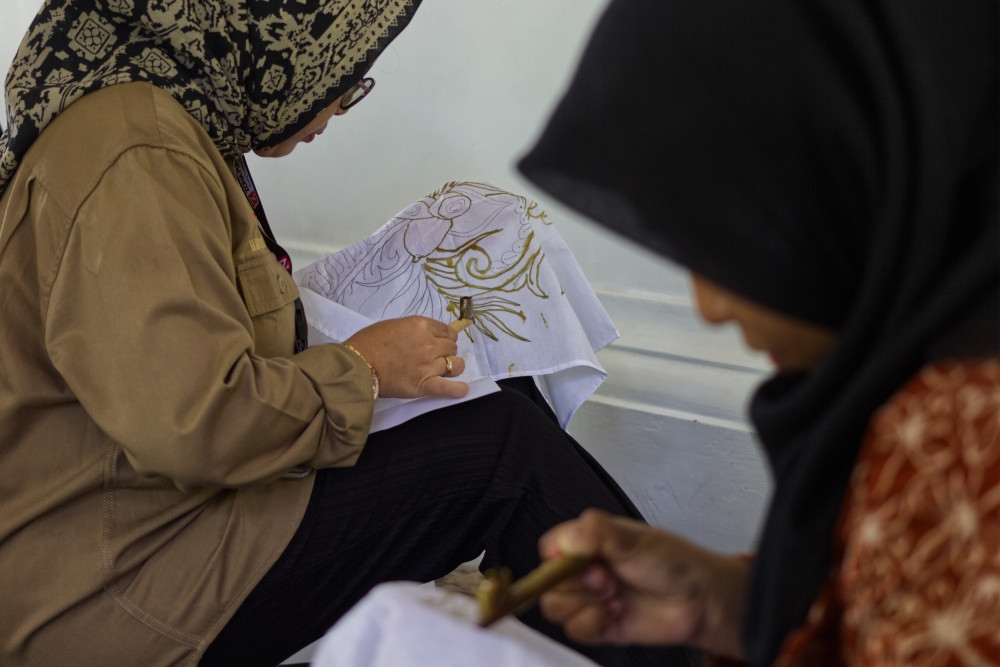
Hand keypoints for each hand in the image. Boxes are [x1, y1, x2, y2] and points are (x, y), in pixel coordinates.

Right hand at [344, 316, 468, 398]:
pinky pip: (449, 389)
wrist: (356, 364)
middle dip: (446, 351)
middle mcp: (429, 343)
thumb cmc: (369, 342)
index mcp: (421, 326)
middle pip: (452, 347)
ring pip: (455, 365)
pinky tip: (462, 390)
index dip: (445, 337)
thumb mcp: (394, 325)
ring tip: (446, 370)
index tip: (441, 342)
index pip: (447, 331)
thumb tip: (426, 336)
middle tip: (436, 357)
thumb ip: (414, 330)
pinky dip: (457, 390)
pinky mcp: (424, 385)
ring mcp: (428, 365)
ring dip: (453, 367)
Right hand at [538, 509, 746, 657]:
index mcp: (589, 542)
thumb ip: (597, 532)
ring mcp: (591, 599)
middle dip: (577, 583)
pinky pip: (574, 630)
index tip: (582, 560)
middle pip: (548, 581)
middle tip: (608, 580)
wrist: (700, 601)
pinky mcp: (599, 626)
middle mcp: (585, 570)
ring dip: (585, 604)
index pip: (550, 547)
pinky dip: (593, 623)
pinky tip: (617, 613)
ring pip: (556, 608)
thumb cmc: (673, 562)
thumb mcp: (634, 540)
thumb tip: (567, 536)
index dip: (557, 557)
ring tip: (615, 596)